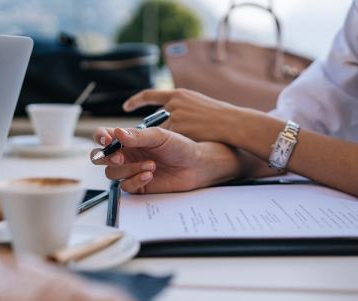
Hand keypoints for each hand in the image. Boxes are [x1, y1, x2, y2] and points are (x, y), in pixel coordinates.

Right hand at [91, 127, 239, 193]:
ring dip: (129, 169)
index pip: (104, 136)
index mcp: (129, 139)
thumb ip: (137, 136)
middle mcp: (127, 154)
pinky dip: (136, 180)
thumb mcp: (159, 136)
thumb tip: (116, 133)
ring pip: (113, 173)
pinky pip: (125, 186)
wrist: (196, 165)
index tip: (106, 139)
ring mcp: (131, 170)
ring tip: (151, 166)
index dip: (100, 137)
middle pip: (101, 158)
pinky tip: (150, 175)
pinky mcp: (138, 185)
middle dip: (108, 158)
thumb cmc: (180, 146)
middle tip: (120, 158)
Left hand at [122, 89, 244, 142]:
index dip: (135, 101)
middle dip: (158, 132)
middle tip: (158, 140)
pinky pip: (172, 143)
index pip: (149, 95)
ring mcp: (176, 118)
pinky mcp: (179, 131)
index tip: (126, 107)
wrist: (232, 123)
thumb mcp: (198, 103)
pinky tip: (188, 149)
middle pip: (156, 121)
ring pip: (163, 134)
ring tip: (183, 145)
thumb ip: (182, 106)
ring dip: (170, 141)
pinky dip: (177, 147)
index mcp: (178, 94)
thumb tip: (171, 113)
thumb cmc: (220, 116)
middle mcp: (173, 104)